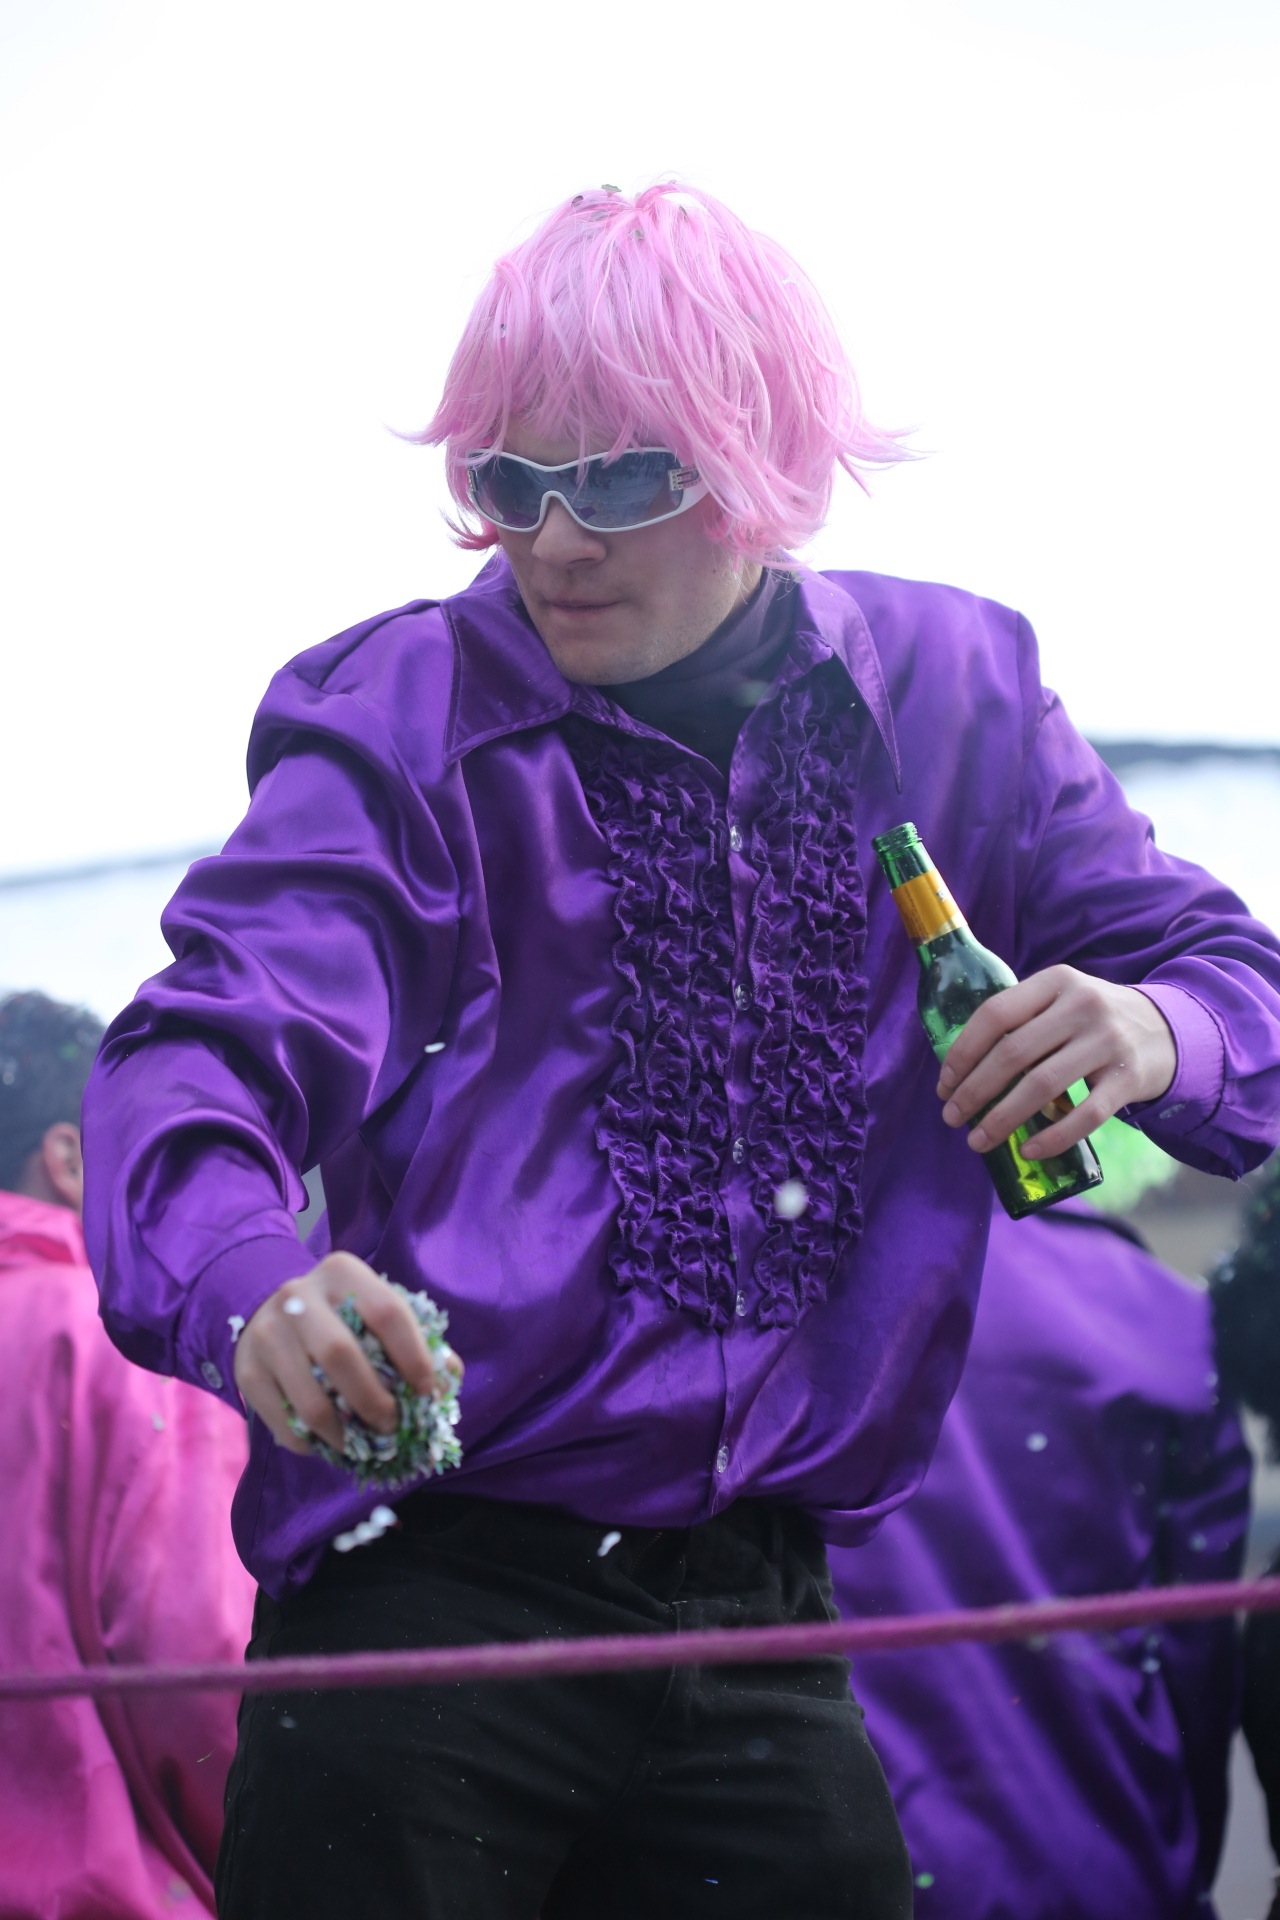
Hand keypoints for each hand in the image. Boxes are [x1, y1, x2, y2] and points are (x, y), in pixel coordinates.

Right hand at [233, 1253, 452, 1454]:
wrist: (267, 1308)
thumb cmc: (339, 1315)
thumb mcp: (374, 1308)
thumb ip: (416, 1338)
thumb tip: (448, 1379)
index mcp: (342, 1272)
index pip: (387, 1312)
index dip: (414, 1357)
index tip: (428, 1392)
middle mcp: (298, 1296)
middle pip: (340, 1355)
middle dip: (374, 1401)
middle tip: (392, 1427)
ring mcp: (267, 1333)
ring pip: (309, 1398)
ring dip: (343, 1433)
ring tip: (362, 1443)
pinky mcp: (245, 1370)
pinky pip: (282, 1421)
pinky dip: (311, 1442)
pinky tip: (328, 1442)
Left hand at [935, 966, 1176, 1158]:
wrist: (1167, 1029)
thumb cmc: (1092, 1020)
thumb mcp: (1061, 1000)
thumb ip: (1021, 1020)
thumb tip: (960, 1072)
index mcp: (1056, 981)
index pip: (995, 1015)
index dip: (963, 1053)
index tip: (944, 1085)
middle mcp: (1082, 1005)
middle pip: (1013, 1054)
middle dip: (974, 1091)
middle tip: (952, 1118)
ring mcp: (1108, 1040)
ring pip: (1042, 1085)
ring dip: (1002, 1119)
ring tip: (978, 1141)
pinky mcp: (1129, 1077)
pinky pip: (1085, 1115)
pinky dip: (1052, 1137)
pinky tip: (1028, 1151)